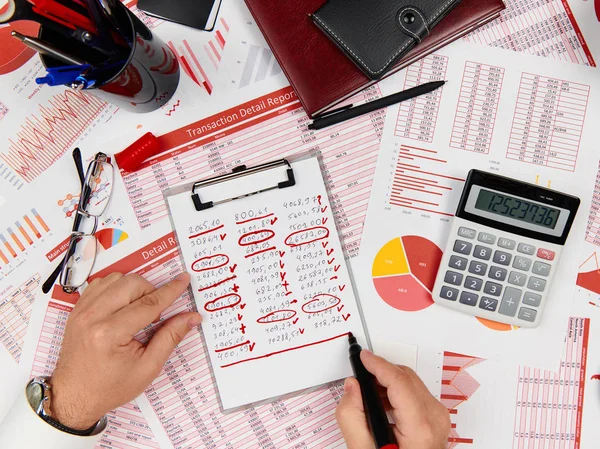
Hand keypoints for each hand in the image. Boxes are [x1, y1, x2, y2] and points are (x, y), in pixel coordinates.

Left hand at [49, 272, 201, 429]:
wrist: (74, 396)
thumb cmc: (110, 387)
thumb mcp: (147, 368)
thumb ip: (170, 337)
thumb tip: (191, 318)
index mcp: (110, 334)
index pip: (149, 303)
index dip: (170, 291)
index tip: (183, 280)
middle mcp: (93, 317)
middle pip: (132, 284)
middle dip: (151, 292)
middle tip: (155, 314)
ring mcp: (81, 311)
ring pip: (116, 278)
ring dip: (133, 288)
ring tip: (137, 310)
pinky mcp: (77, 310)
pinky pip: (100, 283)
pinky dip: (116, 288)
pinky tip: (122, 305)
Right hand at [336, 350, 449, 448]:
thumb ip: (352, 417)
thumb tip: (352, 388)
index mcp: (419, 427)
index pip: (398, 381)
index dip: (377, 364)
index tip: (362, 357)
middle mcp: (434, 419)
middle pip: (405, 377)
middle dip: (380, 372)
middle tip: (359, 376)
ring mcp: (438, 418)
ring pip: (411, 382)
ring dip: (387, 382)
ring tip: (368, 394)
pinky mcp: (436, 418)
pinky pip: (415, 393)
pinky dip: (396, 392)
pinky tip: (381, 403)